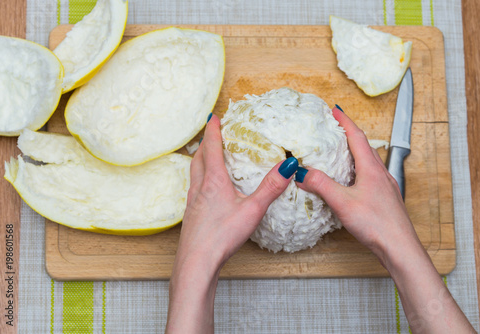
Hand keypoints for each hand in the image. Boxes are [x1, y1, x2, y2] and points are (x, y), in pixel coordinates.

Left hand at [166, 114, 297, 333]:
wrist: (196, 262)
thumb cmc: (222, 236)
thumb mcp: (252, 210)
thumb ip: (270, 188)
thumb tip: (288, 166)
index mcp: (214, 181)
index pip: (212, 148)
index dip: (213, 130)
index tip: (214, 116)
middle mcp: (199, 188)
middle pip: (198, 157)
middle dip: (205, 142)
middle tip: (210, 132)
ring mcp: (192, 202)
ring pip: (193, 172)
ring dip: (199, 159)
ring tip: (205, 156)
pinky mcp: (191, 215)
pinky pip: (193, 188)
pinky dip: (198, 178)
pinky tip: (205, 189)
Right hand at [295, 106, 417, 264]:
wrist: (400, 248)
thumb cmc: (377, 225)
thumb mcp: (343, 203)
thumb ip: (321, 185)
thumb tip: (302, 172)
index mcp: (371, 169)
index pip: (357, 137)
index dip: (344, 121)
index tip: (334, 109)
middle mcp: (380, 174)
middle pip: (364, 146)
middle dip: (349, 133)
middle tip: (335, 126)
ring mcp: (384, 186)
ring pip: (368, 161)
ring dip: (354, 150)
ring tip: (340, 149)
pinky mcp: (384, 198)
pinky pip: (370, 175)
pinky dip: (357, 168)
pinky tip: (350, 179)